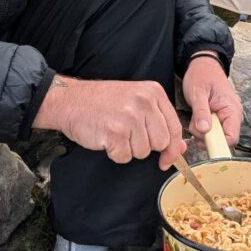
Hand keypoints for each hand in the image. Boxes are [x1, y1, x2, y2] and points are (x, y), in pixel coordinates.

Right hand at [32, 76, 185, 169]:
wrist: (70, 100)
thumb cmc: (103, 102)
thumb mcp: (136, 102)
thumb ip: (160, 122)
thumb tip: (180, 148)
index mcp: (153, 92)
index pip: (174, 127)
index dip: (172, 147)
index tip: (167, 157)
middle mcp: (143, 102)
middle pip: (160, 143)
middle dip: (146, 146)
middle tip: (129, 136)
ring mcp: (129, 117)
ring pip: (142, 152)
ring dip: (128, 149)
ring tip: (115, 132)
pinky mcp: (114, 132)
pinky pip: (124, 157)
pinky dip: (114, 153)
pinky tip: (105, 137)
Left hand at [182, 56, 242, 147]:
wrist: (202, 64)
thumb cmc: (201, 75)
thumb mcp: (198, 93)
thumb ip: (201, 112)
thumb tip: (204, 130)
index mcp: (232, 109)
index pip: (231, 138)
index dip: (217, 143)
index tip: (202, 139)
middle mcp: (233, 115)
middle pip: (223, 139)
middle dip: (207, 137)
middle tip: (195, 125)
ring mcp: (227, 117)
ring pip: (217, 136)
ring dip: (203, 132)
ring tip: (195, 117)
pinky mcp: (220, 117)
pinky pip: (213, 130)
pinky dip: (203, 128)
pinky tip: (197, 118)